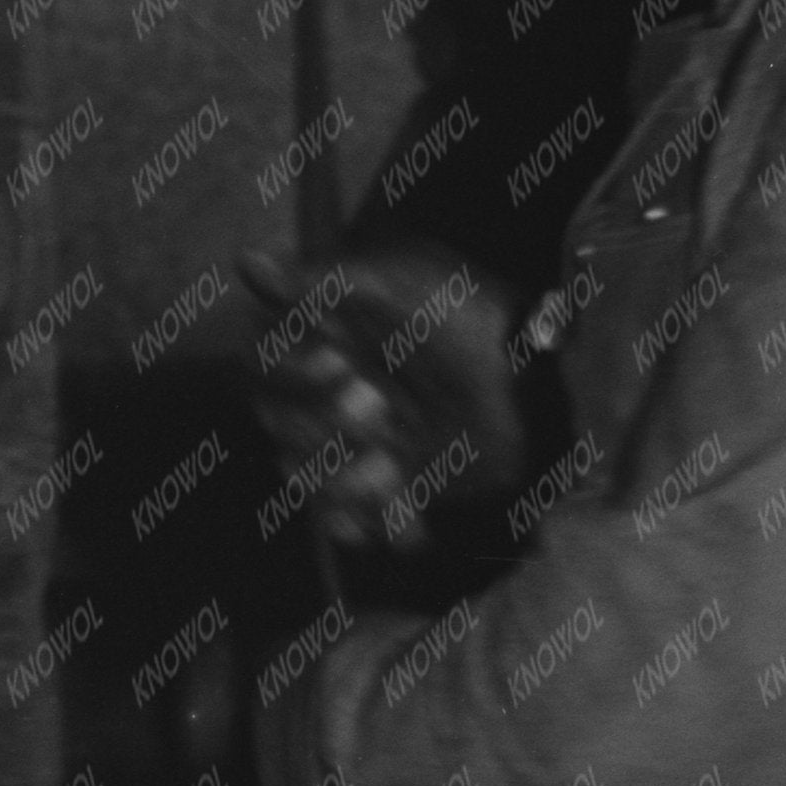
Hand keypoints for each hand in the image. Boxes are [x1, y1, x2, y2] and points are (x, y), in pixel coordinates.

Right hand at [245, 241, 529, 565]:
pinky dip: (367, 525)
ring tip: (389, 472)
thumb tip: (245, 260)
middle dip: (320, 427)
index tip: (338, 365)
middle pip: (277, 425)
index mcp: (323, 340)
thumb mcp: (401, 284)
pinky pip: (350, 519)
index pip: (261, 366)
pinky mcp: (392, 485)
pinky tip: (402, 521)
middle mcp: (330, 393)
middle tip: (377, 411)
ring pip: (305, 476)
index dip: (289, 373)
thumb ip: (323, 280)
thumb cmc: (471, 319)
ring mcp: (358, 442)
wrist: (540, 385)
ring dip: (341, 480)